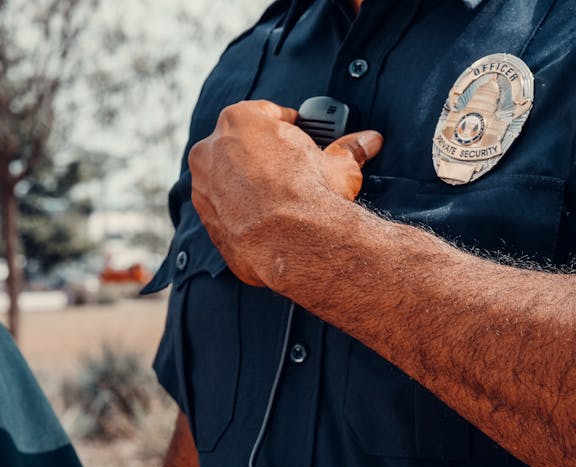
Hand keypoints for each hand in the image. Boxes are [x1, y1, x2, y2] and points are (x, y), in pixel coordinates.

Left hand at [188, 99, 382, 287]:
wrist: (293, 244)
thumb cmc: (311, 194)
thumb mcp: (338, 166)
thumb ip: (348, 150)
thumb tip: (370, 141)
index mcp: (240, 120)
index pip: (265, 114)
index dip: (287, 125)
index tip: (300, 135)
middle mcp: (211, 150)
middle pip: (240, 147)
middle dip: (263, 157)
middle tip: (291, 172)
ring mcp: (204, 189)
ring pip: (228, 182)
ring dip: (249, 188)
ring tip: (280, 204)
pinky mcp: (208, 224)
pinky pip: (226, 215)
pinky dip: (243, 217)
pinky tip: (268, 226)